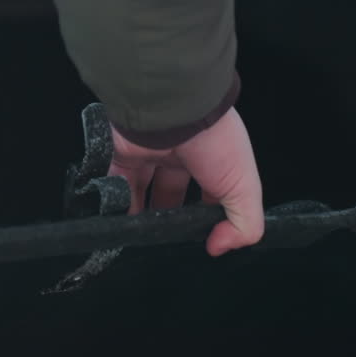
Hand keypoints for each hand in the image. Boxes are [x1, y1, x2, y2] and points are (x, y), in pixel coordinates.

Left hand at [109, 107, 264, 256]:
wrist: (174, 109)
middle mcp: (179, 155)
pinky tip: (114, 221)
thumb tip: (219, 247)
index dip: (205, 219)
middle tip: (161, 239)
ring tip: (134, 237)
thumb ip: (244, 224)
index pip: (209, 195)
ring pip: (139, 188)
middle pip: (169, 193)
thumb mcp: (244, 188)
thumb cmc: (215, 142)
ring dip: (137, 213)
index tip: (199, 241)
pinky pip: (111, 180)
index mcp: (211, 161)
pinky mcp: (120, 151)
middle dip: (166, 217)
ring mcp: (148, 153)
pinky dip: (111, 201)